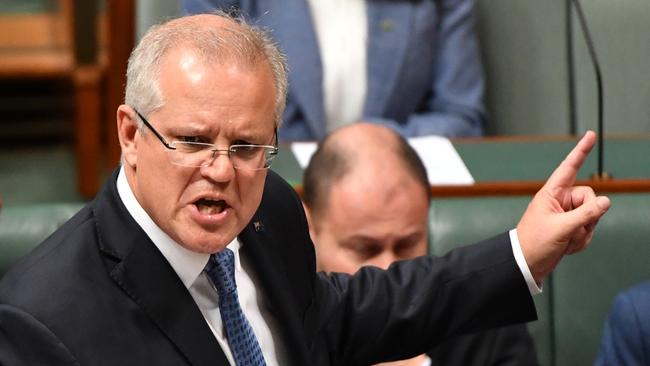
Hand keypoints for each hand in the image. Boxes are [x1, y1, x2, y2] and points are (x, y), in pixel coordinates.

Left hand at [517, 131, 610, 282]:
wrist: (526, 264)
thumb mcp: (562, 228)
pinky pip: (588, 230)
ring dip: (583, 233)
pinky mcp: (570, 228)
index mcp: (551, 194)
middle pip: (590, 198)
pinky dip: (581, 241)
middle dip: (588, 216)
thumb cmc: (535, 243)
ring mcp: (566, 215)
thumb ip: (586, 214)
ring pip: (592, 216)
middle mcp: (560, 201)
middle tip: (571, 230)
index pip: (570, 167)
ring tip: (564, 242)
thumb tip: (606, 202)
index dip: (581, 151)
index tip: (591, 134)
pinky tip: (566, 248)